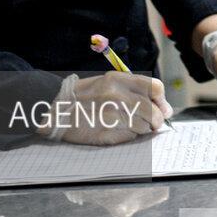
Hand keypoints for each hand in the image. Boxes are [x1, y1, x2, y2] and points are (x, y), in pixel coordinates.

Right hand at [38, 71, 169, 144]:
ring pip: (143, 126)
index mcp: (117, 80)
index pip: (155, 88)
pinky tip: (116, 130)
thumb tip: (162, 107)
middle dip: (155, 120)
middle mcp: (116, 96)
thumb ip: (133, 90)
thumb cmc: (83, 96)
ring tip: (127, 125)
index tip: (162, 107)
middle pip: (153, 111)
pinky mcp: (106, 133)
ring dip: (141, 128)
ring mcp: (111, 116)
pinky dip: (128, 136)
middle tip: (151, 123)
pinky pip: (129, 137)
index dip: (162, 100)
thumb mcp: (107, 82)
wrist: (53, 109)